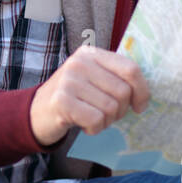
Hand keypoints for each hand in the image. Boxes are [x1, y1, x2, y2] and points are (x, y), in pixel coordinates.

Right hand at [30, 45, 149, 148]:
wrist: (36, 112)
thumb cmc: (73, 98)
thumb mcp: (92, 80)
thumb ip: (114, 78)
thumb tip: (145, 94)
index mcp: (91, 54)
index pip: (131, 69)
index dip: (142, 91)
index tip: (139, 106)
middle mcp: (80, 62)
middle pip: (123, 92)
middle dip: (120, 111)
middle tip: (106, 115)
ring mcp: (69, 80)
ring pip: (111, 108)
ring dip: (106, 121)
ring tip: (92, 118)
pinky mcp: (62, 101)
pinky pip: (96, 120)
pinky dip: (94, 128)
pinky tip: (83, 124)